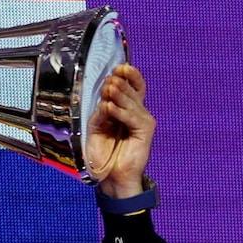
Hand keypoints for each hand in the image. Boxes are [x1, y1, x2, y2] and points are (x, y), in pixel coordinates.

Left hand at [87, 64, 156, 197]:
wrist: (110, 175)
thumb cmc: (103, 152)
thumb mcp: (97, 127)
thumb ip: (101, 113)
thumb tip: (104, 99)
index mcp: (127, 109)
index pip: (133, 86)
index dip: (128, 75)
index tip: (118, 67)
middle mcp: (137, 113)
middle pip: (134, 91)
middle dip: (122, 83)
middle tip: (111, 77)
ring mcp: (143, 121)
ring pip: (132, 103)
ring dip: (119, 95)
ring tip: (109, 87)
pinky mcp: (145, 132)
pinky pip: (132, 118)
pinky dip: (120, 112)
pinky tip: (110, 107)